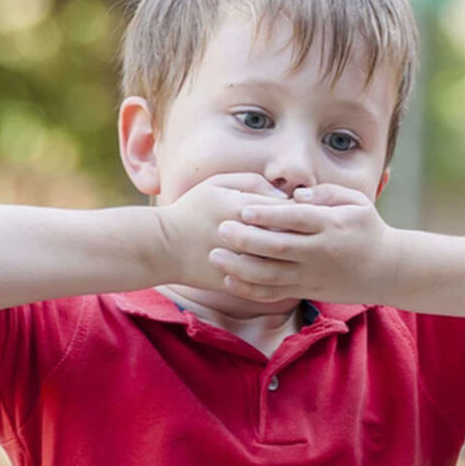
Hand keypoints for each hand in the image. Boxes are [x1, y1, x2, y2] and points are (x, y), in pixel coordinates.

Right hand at [154, 173, 292, 291]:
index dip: (299, 209)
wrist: (162, 247)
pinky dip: (278, 277)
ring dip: (290, 257)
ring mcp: (239, 263)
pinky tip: (279, 269)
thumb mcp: (217, 183)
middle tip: (302, 232)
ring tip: (292, 250)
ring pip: (281, 262)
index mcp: (241, 208)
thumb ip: (252, 181)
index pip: (288, 208)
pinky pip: (267, 283)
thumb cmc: (191, 210)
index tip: (300, 211)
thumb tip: (283, 195)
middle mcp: (243, 236)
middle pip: (289, 236)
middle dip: (299, 234)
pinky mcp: (236, 283)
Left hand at [209, 183, 404, 304]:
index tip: (244, 208)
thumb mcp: (356, 202)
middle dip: (246, 239)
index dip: (268, 215)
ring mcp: (312, 275)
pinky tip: (229, 280)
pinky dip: (250, 289)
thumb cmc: (367, 229)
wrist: (387, 270)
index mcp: (331, 226)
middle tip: (222, 228)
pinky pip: (274, 294)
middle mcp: (320, 252)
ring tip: (215, 255)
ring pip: (271, 275)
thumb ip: (326, 193)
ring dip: (240, 267)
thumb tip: (296, 194)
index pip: (295, 220)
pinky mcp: (306, 291)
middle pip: (278, 248)